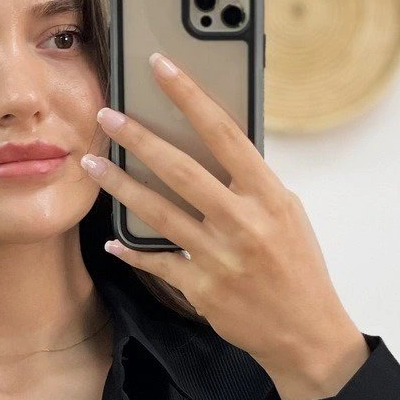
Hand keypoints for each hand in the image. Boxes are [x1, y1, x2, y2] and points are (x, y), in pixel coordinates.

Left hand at [83, 52, 369, 399]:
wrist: (305, 332)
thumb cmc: (297, 267)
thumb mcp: (287, 215)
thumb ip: (251, 185)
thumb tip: (211, 150)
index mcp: (269, 195)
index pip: (224, 133)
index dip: (189, 96)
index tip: (161, 67)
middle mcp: (244, 222)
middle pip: (181, 170)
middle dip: (139, 138)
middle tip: (106, 116)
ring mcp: (220, 258)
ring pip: (159, 213)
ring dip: (121, 186)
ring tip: (93, 164)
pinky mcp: (202, 290)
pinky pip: (158, 262)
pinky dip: (132, 250)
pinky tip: (112, 238)